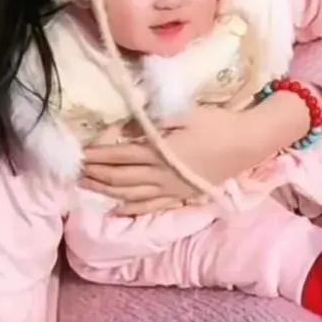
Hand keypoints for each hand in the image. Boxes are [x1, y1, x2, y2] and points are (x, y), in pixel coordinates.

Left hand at [81, 105, 248, 216]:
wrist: (245, 145)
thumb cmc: (216, 124)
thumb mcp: (185, 112)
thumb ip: (155, 117)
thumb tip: (127, 121)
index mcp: (159, 152)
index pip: (120, 155)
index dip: (98, 155)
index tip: (80, 153)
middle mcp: (160, 175)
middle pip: (120, 177)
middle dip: (96, 174)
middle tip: (76, 171)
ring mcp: (170, 189)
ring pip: (130, 193)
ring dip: (106, 190)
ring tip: (87, 186)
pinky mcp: (180, 195)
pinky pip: (151, 206)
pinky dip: (132, 208)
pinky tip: (118, 208)